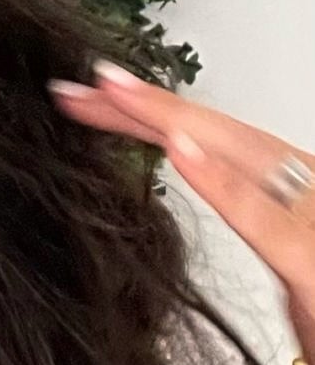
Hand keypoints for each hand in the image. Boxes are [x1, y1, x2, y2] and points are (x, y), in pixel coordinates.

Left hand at [47, 61, 314, 364]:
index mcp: (302, 193)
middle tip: (74, 85)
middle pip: (222, 135)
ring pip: (242, 157)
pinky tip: (178, 149)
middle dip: (146, 108)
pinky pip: (266, 219)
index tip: (91, 98)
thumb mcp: (302, 279)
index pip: (218, 143)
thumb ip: (267, 230)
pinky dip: (221, 182)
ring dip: (172, 120)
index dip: (155, 115)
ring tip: (113, 92)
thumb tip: (208, 183)